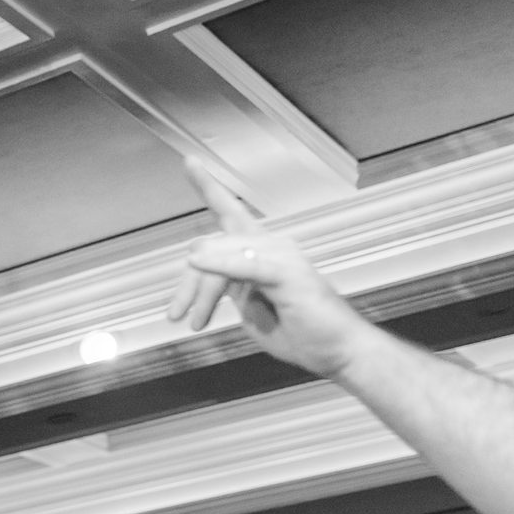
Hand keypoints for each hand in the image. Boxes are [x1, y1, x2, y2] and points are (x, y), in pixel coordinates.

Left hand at [164, 160, 375, 377]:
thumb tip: (201, 265)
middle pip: (211, 248)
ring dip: (202, 293)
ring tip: (195, 322)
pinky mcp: (288, 272)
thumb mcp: (250, 309)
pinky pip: (245, 266)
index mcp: (261, 250)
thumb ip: (227, 284)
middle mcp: (272, 245)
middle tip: (176, 317)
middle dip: (189, 285)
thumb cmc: (300, 332)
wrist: (337, 353)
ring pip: (222, 260)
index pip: (230, 213)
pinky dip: (219, 264)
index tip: (190, 160)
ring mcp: (282, 255)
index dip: (209, 186)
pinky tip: (197, 261)